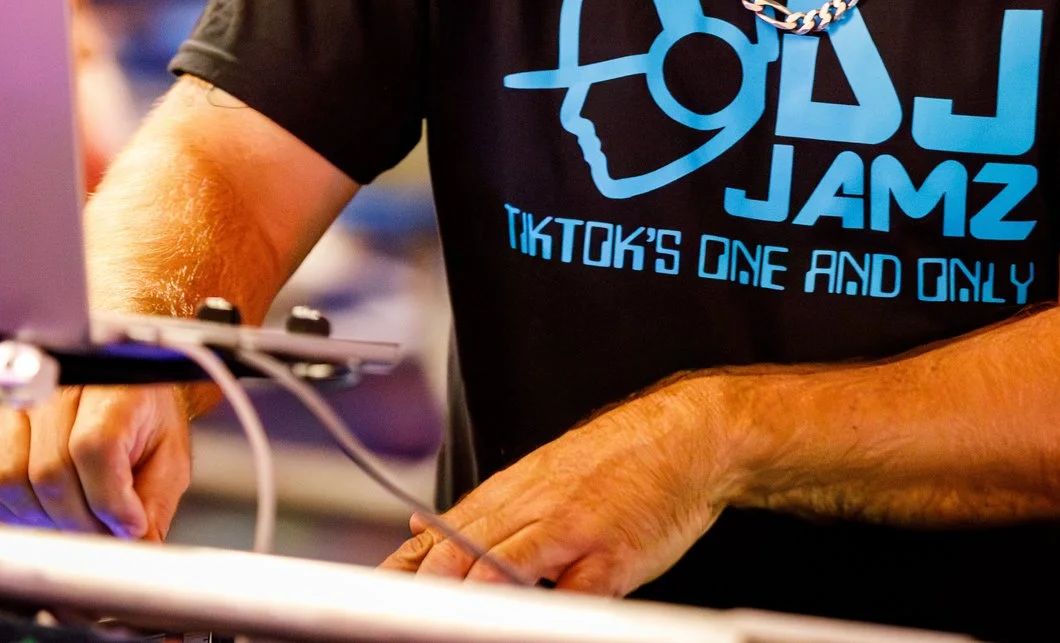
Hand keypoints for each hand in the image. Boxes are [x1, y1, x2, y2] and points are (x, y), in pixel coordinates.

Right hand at [0, 383, 192, 541]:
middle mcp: (56, 389)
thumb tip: (140, 546)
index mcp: (110, 387)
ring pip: (12, 481)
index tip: (129, 526)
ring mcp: (17, 406)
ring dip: (45, 519)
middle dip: (80, 521)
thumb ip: (154, 502)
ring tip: (75, 521)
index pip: (93, 447)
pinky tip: (45, 511)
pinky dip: (15, 513)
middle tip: (103, 533)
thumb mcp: (166, 457)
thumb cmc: (142, 419)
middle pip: (50, 472)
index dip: (109, 500)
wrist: (118, 393)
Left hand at [381, 376, 738, 594]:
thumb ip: (483, 509)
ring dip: (469, 600)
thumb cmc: (616, 463)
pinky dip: (546, 611)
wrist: (684, 435)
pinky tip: (533, 619)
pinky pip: (571, 591)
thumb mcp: (538, 474)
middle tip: (405, 619)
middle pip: (456, 558)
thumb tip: (417, 531)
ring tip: (446, 622)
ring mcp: (569, 532)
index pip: (436, 540)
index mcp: (508, 496)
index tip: (375, 599)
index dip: (400, 575)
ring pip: (498, 568)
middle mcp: (529, 511)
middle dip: (424, 595)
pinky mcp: (611, 556)